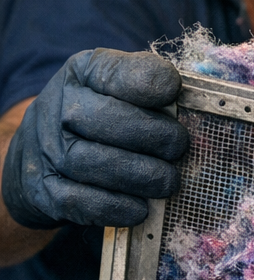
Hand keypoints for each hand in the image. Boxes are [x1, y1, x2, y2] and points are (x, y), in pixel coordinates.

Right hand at [2, 48, 188, 229]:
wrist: (38, 153)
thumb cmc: (98, 116)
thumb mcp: (117, 86)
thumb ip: (148, 86)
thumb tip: (188, 104)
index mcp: (83, 74)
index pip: (114, 72)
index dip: (148, 83)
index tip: (174, 92)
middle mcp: (60, 107)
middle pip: (107, 120)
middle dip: (154, 136)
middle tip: (178, 148)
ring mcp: (50, 150)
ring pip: (96, 163)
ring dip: (142, 176)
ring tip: (167, 181)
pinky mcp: (47, 190)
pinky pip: (82, 201)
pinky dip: (117, 207)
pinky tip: (141, 208)